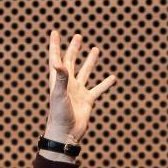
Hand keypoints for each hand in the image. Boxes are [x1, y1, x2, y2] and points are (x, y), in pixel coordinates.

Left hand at [43, 30, 117, 145]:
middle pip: (70, 62)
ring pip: (85, 73)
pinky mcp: (87, 101)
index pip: (56, 59)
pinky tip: (113, 78)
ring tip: (95, 50)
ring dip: (90, 62)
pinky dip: (105, 84)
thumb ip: (60, 78)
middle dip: (73, 49)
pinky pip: (98, 89)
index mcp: (58, 81)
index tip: (54, 32)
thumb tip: (58, 62)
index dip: (55, 46)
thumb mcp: (59, 95)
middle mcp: (68, 84)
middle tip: (78, 37)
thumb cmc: (59, 116)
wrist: (65, 134)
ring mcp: (78, 92)